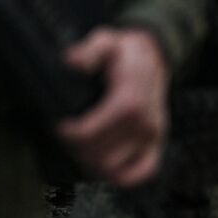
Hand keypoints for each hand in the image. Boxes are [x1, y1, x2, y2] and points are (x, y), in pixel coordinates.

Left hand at [56, 27, 169, 186]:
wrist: (154, 56)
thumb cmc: (124, 52)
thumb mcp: (105, 41)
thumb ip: (88, 51)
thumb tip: (73, 62)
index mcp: (129, 101)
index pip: (90, 134)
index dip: (68, 135)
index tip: (59, 125)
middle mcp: (144, 123)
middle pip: (99, 156)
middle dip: (77, 149)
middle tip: (67, 137)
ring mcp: (152, 136)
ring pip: (115, 169)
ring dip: (93, 164)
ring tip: (81, 148)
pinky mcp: (157, 143)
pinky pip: (142, 172)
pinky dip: (121, 176)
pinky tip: (104, 167)